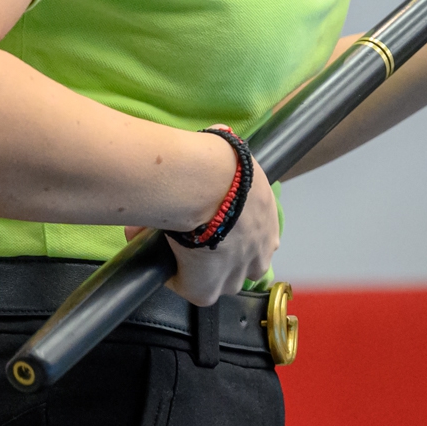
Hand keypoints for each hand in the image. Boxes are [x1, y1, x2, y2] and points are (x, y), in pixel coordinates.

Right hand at [142, 136, 280, 305]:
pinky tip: (158, 258)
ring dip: (195, 268)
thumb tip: (217, 136)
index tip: (213, 226)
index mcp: (268, 223)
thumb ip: (229, 158)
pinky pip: (188, 289)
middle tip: (192, 240)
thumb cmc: (225, 164)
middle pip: (239, 268)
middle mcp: (258, 253)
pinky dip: (172, 277)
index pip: (257, 241)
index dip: (234, 236)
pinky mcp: (205, 287)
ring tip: (170, 248)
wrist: (208, 183)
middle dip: (218, 258)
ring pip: (216, 282)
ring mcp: (233, 273)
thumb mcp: (235, 158)